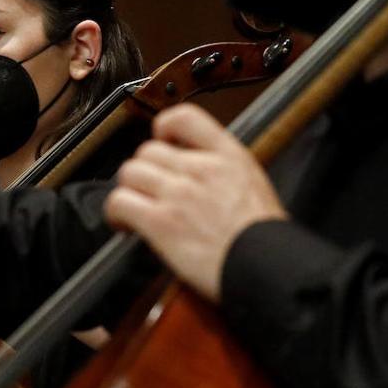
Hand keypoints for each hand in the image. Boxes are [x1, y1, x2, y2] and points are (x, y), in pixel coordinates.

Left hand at [105, 103, 286, 300]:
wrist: (270, 269)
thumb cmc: (267, 240)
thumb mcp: (255, 187)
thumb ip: (223, 172)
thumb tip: (198, 171)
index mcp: (228, 156)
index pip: (184, 117)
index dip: (165, 128)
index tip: (163, 141)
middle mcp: (201, 168)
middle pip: (149, 150)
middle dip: (145, 170)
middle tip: (150, 190)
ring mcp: (179, 194)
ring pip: (130, 172)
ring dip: (129, 190)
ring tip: (135, 207)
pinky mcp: (161, 222)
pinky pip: (120, 202)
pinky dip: (116, 212)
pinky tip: (125, 224)